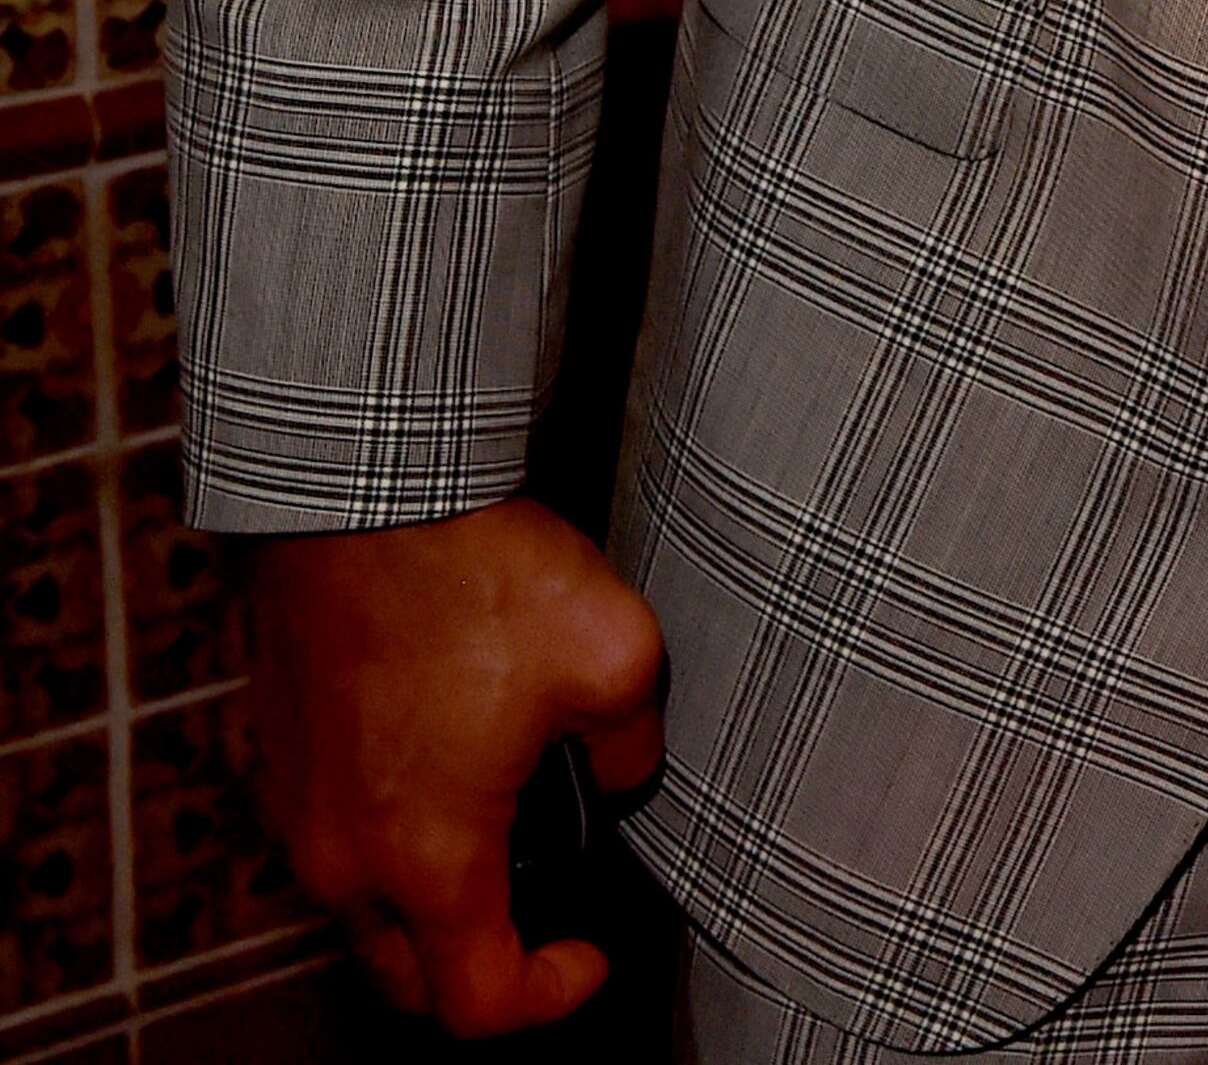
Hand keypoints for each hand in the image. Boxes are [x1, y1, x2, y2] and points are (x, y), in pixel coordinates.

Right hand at [245, 499, 665, 1033]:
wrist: (367, 495)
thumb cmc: (481, 579)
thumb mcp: (617, 657)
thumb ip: (633, 746)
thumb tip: (624, 776)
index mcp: (429, 862)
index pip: (477, 1006)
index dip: (547, 998)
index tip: (587, 951)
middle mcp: (345, 860)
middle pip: (406, 978)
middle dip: (478, 966)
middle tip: (544, 902)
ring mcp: (299, 811)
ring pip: (363, 908)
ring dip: (427, 896)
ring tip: (502, 817)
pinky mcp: (280, 756)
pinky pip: (334, 835)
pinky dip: (388, 833)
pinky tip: (445, 758)